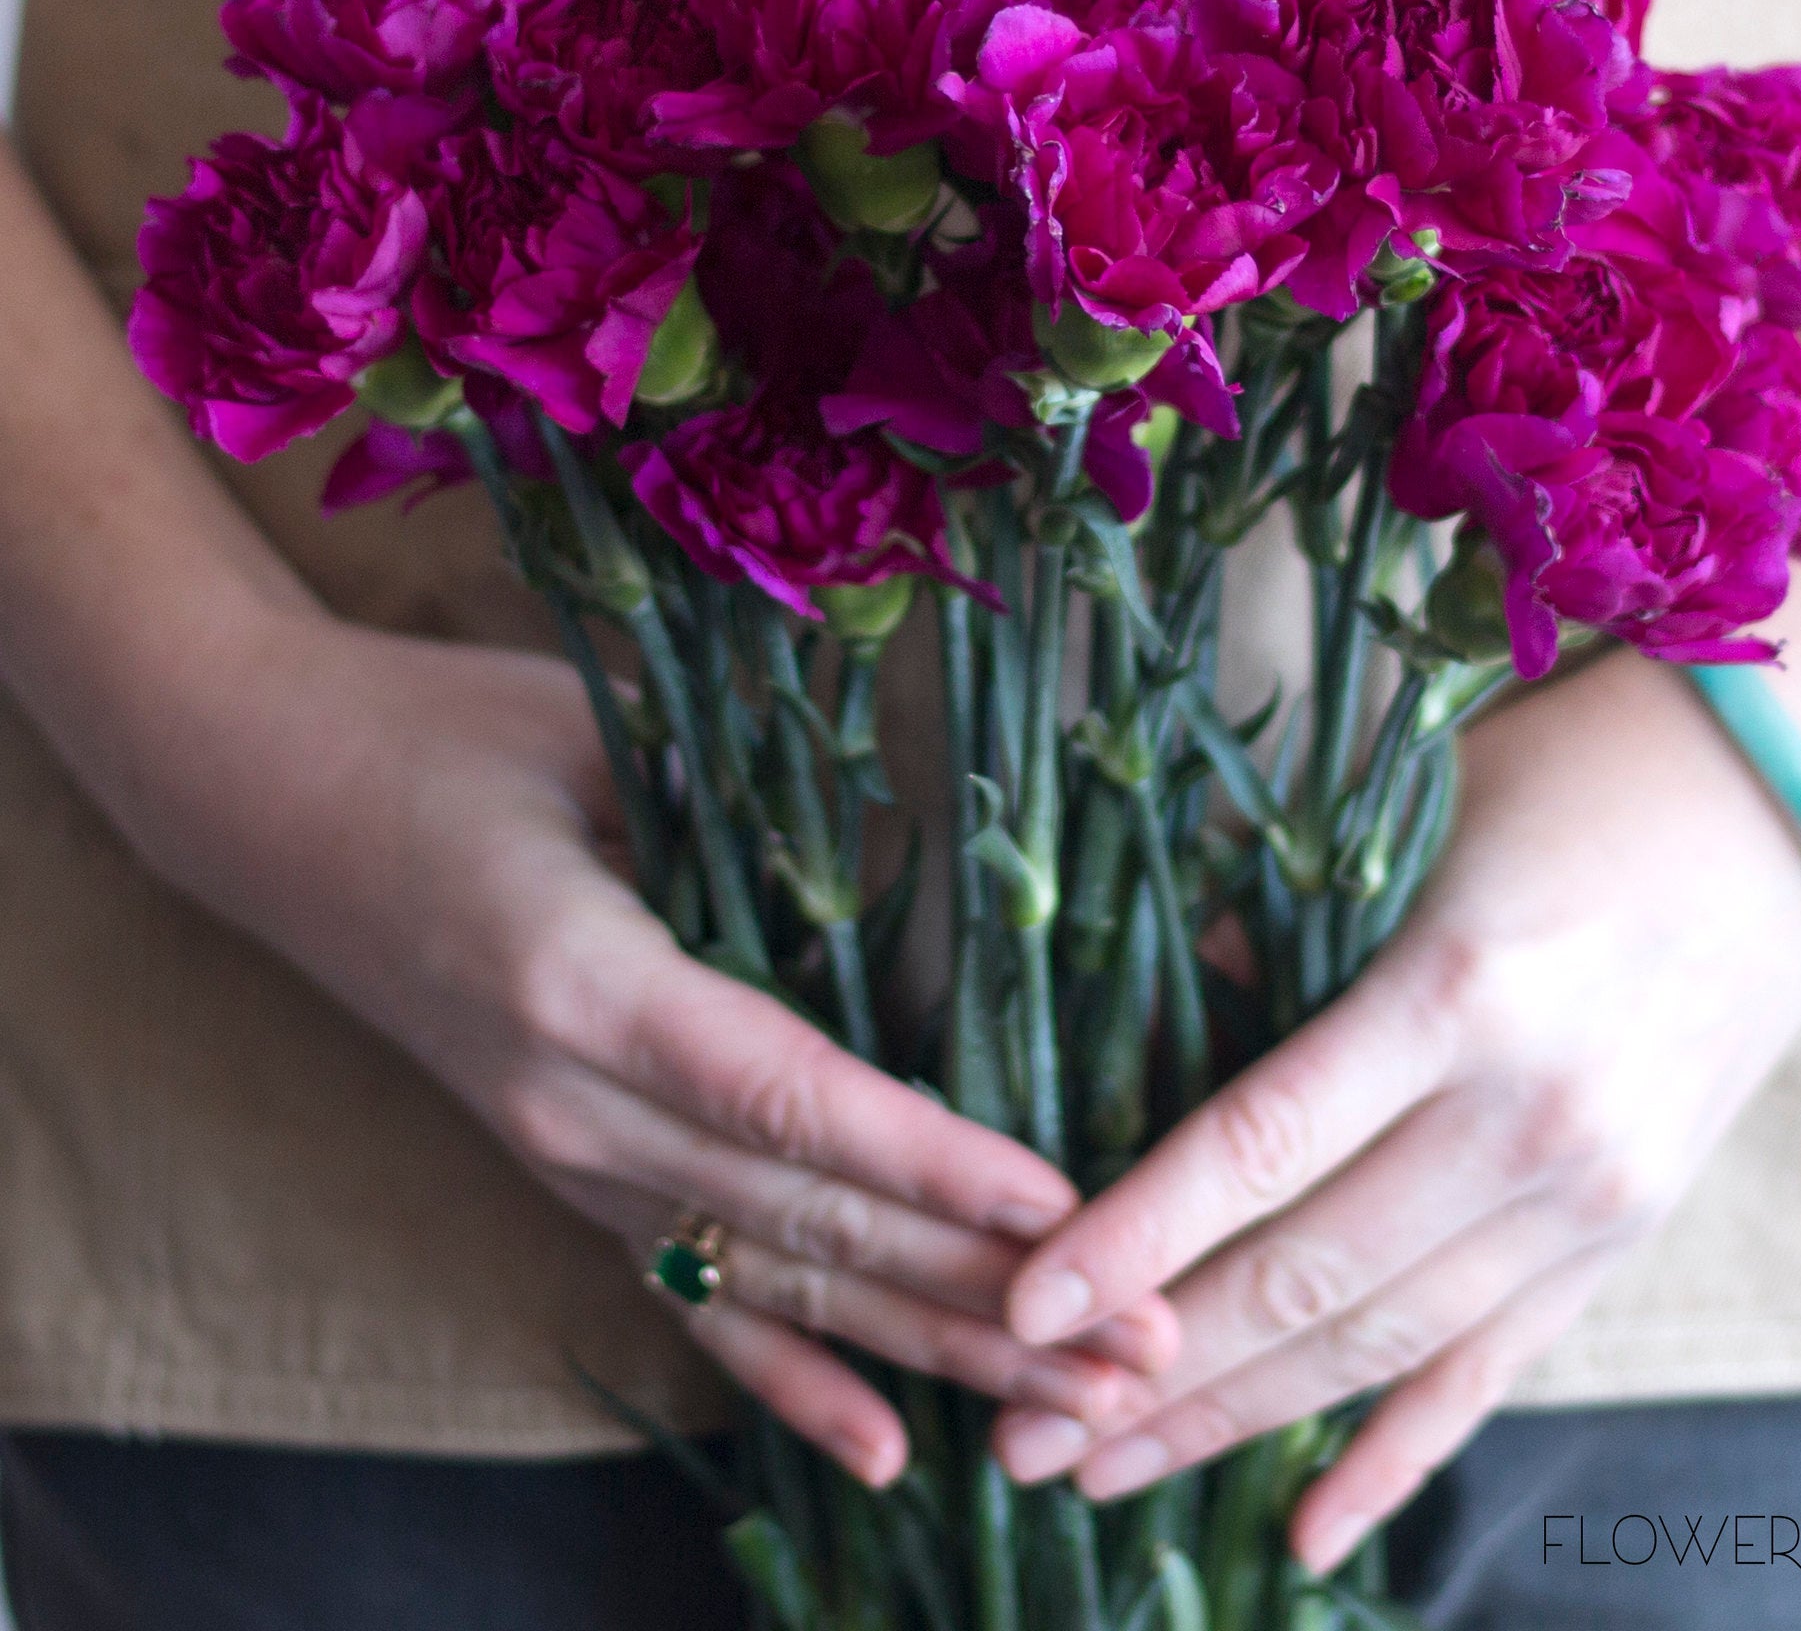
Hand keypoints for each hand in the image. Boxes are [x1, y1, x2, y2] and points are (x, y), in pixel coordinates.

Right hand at [128, 604, 1173, 1486]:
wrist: (272, 797)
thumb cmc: (446, 737)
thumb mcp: (600, 737)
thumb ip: (750, 817)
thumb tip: (927, 871)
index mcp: (589, 981)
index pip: (790, 1094)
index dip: (929, 1158)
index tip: (1062, 1208)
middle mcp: (578, 1105)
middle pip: (808, 1219)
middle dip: (983, 1284)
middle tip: (1138, 1341)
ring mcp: (568, 1161)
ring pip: (775, 1280)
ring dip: (932, 1346)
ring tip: (1070, 1408)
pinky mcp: (567, 1176)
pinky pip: (691, 1299)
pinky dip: (788, 1381)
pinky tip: (881, 1453)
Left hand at [990, 649, 1800, 1565]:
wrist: (1780, 806)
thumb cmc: (1570, 778)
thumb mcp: (1404, 823)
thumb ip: (1270, 927)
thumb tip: (1151, 1021)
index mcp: (1458, 994)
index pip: (1262, 1145)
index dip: (1136, 1235)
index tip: (1024, 1309)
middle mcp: (1531, 1120)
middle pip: (1310, 1276)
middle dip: (1156, 1366)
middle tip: (1023, 1437)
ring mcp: (1594, 1197)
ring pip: (1383, 1346)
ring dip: (1238, 1421)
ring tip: (1109, 1471)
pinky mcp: (1625, 1237)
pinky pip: (1492, 1372)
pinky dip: (1398, 1460)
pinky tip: (1308, 1533)